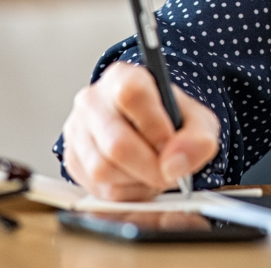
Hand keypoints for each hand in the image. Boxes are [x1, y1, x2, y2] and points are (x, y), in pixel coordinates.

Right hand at [61, 62, 219, 200]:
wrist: (151, 128)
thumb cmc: (171, 119)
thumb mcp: (197, 120)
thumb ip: (197, 138)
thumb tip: (175, 164)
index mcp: (123, 77)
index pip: (131, 94)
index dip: (154, 124)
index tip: (171, 141)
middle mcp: (93, 100)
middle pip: (116, 143)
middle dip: (150, 166)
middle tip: (170, 171)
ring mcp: (77, 131)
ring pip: (103, 170)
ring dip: (138, 181)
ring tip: (156, 172)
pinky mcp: (72, 161)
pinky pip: (97, 190)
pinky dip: (126, 193)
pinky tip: (140, 180)